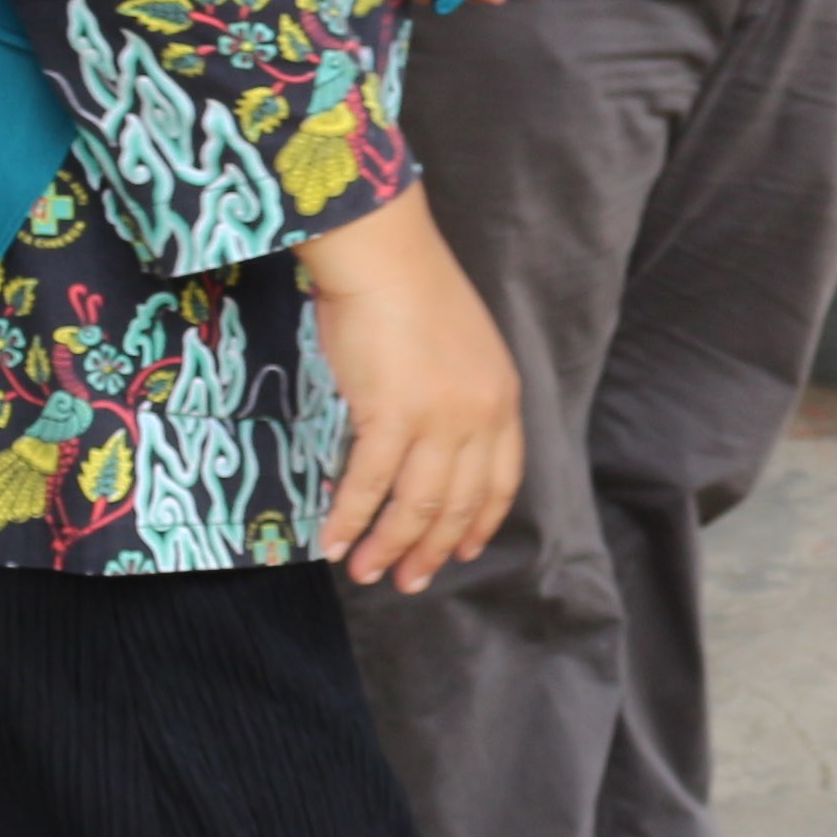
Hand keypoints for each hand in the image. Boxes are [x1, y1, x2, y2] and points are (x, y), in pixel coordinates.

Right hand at [302, 188, 521, 593]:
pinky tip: (334, 541)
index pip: (501, 480)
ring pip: (416, 504)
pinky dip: (350, 519)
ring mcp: (439, 417)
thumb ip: (458, 398)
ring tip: (367, 572)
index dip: (480, 522)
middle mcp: (479, 414)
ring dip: (389, 546)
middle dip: (431, 549)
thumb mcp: (460, 350)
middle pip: (460, 502)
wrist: (383, 254)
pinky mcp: (391, 415)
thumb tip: (430, 445)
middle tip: (408, 582)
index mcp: (502, 398)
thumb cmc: (410, 292)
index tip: (462, 552)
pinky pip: (369, 485)